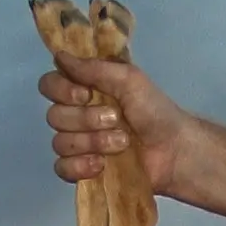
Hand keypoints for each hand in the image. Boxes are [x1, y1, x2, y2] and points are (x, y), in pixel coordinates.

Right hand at [40, 53, 191, 192]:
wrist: (176, 150)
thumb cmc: (155, 112)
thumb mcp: (129, 80)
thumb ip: (93, 68)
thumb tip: (59, 55)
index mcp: (83, 90)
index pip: (49, 86)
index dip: (62, 90)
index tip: (86, 94)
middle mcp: (77, 116)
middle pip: (55, 117)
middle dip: (87, 119)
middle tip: (117, 121)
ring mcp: (81, 145)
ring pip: (60, 143)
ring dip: (92, 142)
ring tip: (122, 143)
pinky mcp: (86, 170)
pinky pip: (62, 168)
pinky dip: (78, 166)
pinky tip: (101, 165)